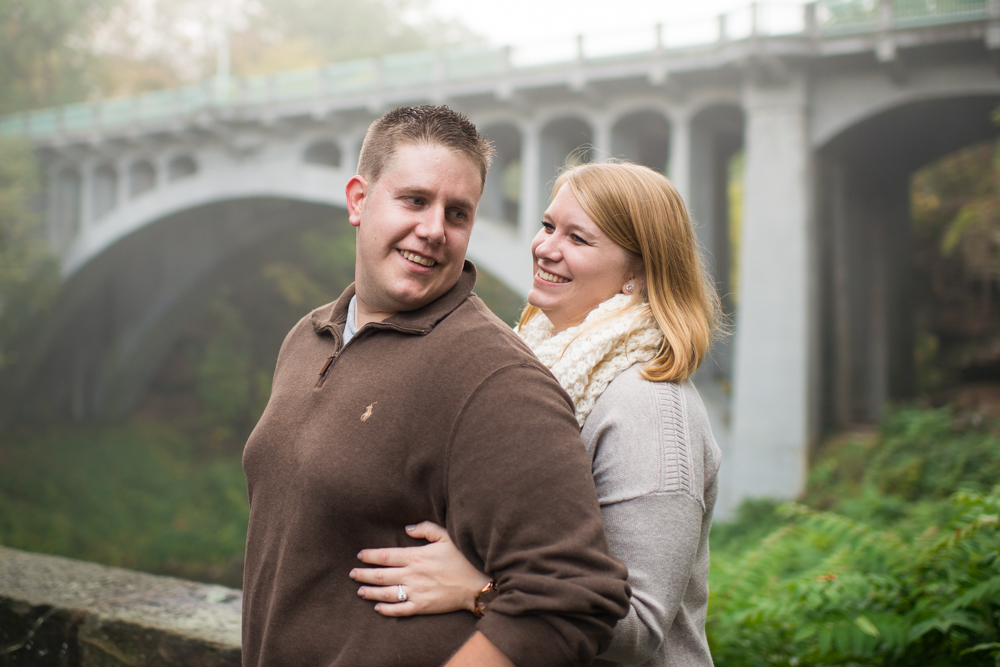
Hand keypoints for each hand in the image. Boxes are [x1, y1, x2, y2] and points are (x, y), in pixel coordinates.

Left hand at [350, 521, 491, 616]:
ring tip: (360, 590)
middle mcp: (412, 575)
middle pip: (381, 575)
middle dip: (364, 574)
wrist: (476, 584)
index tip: (360, 555)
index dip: (370, 556)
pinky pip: (399, 609)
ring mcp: (416, 592)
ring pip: (386, 593)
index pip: (386, 556)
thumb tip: (407, 528)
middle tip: (352, 573)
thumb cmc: (462, 558)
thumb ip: (425, 529)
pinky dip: (386, 609)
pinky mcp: (422, 606)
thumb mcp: (446, 536)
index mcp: (416, 556)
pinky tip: (378, 607)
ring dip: (370, 592)